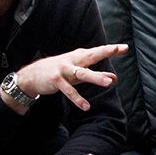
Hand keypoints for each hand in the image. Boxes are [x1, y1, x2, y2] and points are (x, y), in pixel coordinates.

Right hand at [13, 43, 127, 112]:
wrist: (31, 75)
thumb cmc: (59, 72)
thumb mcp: (78, 72)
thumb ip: (96, 74)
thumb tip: (114, 77)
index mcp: (79, 57)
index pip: (97, 52)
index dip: (110, 49)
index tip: (124, 47)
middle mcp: (72, 61)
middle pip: (91, 55)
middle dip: (104, 52)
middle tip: (117, 49)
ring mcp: (64, 70)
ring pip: (82, 73)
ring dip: (95, 77)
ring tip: (108, 83)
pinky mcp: (56, 81)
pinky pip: (69, 91)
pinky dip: (77, 99)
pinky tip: (86, 106)